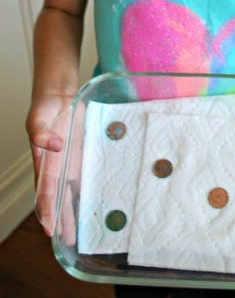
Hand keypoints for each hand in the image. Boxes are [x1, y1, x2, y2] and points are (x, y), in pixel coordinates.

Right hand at [26, 93, 73, 236]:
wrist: (59, 95)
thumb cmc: (45, 107)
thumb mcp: (38, 119)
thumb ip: (43, 134)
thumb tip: (54, 145)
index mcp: (43, 162)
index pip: (44, 191)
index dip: (47, 209)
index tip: (49, 227)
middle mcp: (56, 167)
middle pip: (57, 199)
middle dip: (61, 220)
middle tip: (68, 241)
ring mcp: (68, 163)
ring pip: (71, 193)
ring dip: (74, 211)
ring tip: (80, 233)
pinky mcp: (80, 156)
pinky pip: (84, 177)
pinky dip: (87, 192)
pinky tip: (95, 204)